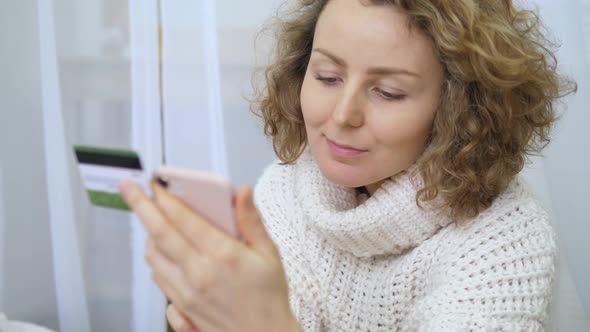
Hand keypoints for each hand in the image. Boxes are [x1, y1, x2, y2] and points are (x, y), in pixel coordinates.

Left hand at [119, 179, 299, 331]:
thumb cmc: (269, 296)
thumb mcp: (270, 254)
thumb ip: (252, 221)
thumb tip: (243, 192)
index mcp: (223, 255)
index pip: (183, 219)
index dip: (165, 197)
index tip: (155, 182)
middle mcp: (199, 273)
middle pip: (159, 233)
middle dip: (141, 206)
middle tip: (128, 187)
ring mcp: (186, 291)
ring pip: (153, 256)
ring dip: (147, 233)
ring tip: (150, 217)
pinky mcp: (181, 306)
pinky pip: (158, 276)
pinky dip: (155, 257)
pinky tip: (162, 249)